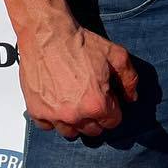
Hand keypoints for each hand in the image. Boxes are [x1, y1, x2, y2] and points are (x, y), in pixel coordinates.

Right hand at [20, 22, 138, 140]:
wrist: (47, 34)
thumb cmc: (80, 43)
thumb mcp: (116, 55)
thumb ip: (130, 79)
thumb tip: (131, 98)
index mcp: (97, 104)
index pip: (112, 122)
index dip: (113, 109)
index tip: (107, 98)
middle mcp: (75, 115)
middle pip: (92, 131)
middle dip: (96, 117)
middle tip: (91, 99)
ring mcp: (54, 115)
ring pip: (70, 132)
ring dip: (75, 121)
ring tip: (74, 103)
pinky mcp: (36, 111)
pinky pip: (48, 126)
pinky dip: (52, 118)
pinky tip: (56, 102)